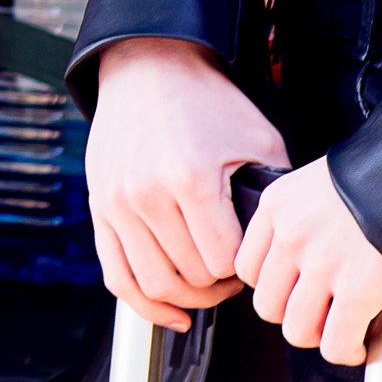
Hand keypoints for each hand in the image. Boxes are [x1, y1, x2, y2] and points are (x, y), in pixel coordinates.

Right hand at [86, 36, 290, 333]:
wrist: (149, 67)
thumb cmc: (204, 100)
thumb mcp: (256, 138)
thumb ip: (270, 193)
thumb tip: (280, 242)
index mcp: (189, 178)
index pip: (222, 261)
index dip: (244, 269)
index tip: (252, 260)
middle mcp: (146, 195)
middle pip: (189, 276)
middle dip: (219, 283)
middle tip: (234, 272)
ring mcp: (117, 204)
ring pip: (154, 284)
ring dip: (187, 298)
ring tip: (207, 286)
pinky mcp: (101, 209)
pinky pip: (117, 276)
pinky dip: (143, 305)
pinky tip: (171, 314)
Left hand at [233, 157, 381, 364]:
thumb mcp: (324, 179)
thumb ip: (306, 212)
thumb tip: (309, 248)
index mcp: (278, 204)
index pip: (247, 267)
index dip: (272, 288)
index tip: (290, 292)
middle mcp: (291, 235)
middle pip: (268, 305)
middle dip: (293, 316)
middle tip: (318, 314)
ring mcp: (321, 264)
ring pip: (297, 329)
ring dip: (319, 338)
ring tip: (338, 332)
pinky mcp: (356, 289)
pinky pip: (336, 342)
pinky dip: (347, 352)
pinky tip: (359, 345)